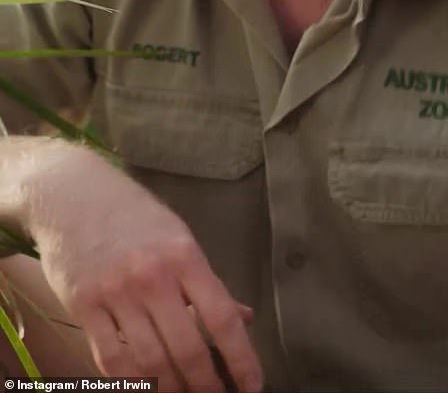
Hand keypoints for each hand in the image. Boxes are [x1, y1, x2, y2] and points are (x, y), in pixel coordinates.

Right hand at [24, 143, 262, 392]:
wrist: (73, 194)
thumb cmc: (134, 216)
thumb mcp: (179, 237)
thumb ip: (208, 281)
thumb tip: (244, 317)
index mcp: (185, 256)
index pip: (221, 317)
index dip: (241, 358)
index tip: (253, 386)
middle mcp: (153, 276)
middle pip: (187, 348)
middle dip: (206, 384)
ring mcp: (116, 293)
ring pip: (150, 361)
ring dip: (171, 390)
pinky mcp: (84, 306)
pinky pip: (111, 359)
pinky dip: (132, 384)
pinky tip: (145, 391)